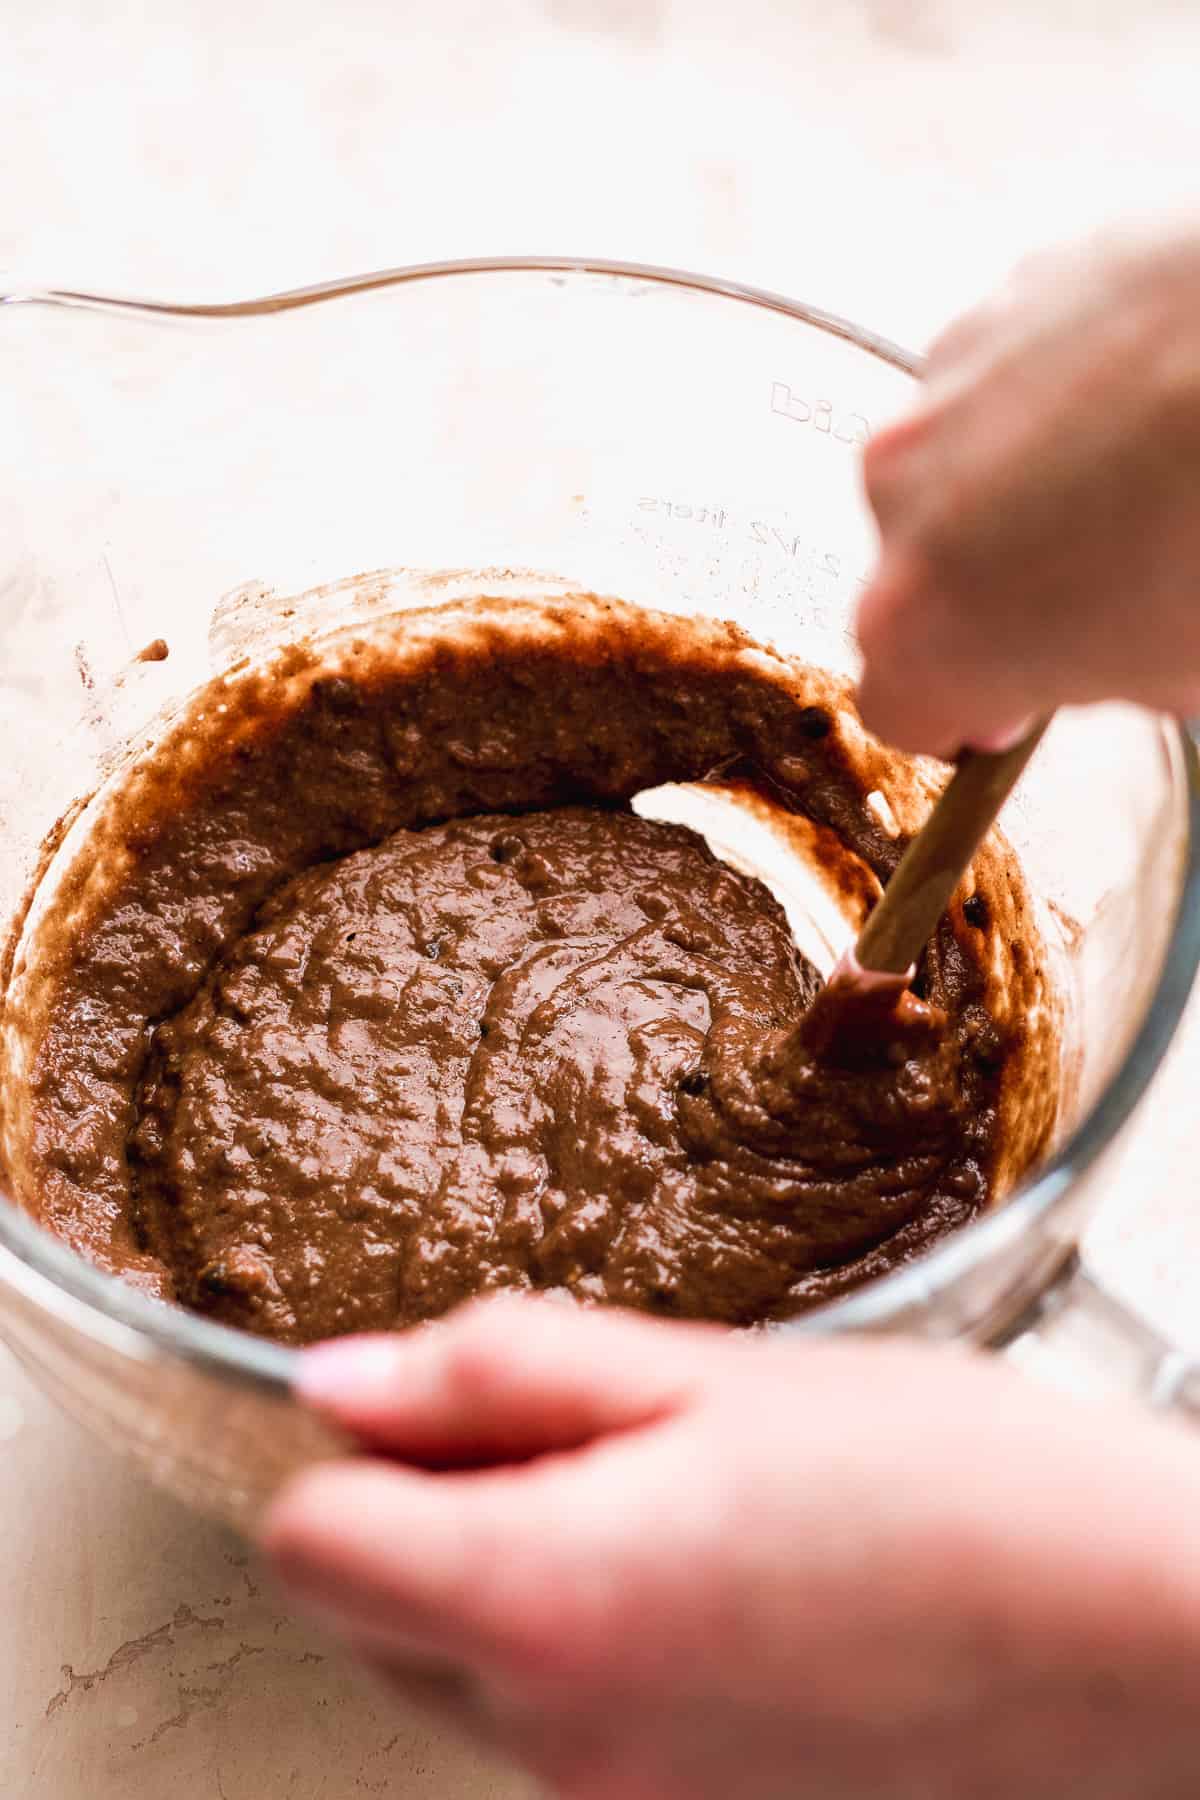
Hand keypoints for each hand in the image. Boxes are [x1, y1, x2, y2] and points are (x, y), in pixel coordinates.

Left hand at [264, 1297, 1199, 1798]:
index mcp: (544, 1602)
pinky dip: (591, 1642)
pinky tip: (720, 1574)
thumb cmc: (944, 1478)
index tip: (450, 1396)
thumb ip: (500, 1373)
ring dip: (515, 1571)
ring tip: (680, 1492)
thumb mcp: (709, 1371)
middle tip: (596, 1425)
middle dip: (431, 1508)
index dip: (359, 1448)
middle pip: (372, 1615)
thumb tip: (338, 1383)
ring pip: (464, 1670)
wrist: (1129, 1633)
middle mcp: (556, 1741)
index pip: (310, 1544)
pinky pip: (562, 1724)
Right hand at [856, 219, 1199, 753]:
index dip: (967, 708)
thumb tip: (1107, 653)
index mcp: (925, 627)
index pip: (901, 706)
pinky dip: (1066, 389)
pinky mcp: (1003, 295)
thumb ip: (1103, 680)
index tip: (1017, 699)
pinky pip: (1012, 373)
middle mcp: (901, 500)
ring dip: (1027, 478)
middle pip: (921, 571)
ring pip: (962, 463)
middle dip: (995, 581)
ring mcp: (942, 388)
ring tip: (1145, 466)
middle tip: (1109, 576)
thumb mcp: (1181, 669)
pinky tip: (1156, 390)